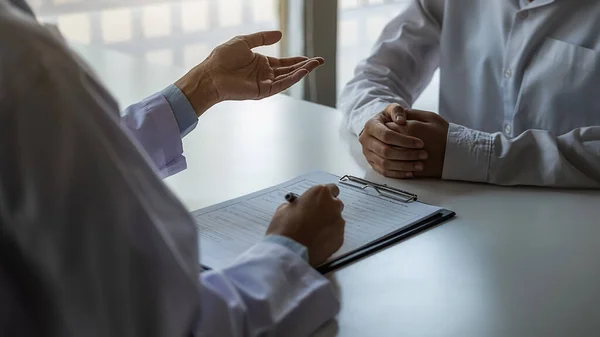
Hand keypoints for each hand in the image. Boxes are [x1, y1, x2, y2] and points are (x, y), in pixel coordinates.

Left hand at [175, 30, 323, 116]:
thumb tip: (280, 34)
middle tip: (320, 62)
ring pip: (288, 78)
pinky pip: (281, 85)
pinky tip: (302, 72)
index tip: (311, 58)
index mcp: (261, 63)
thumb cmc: (223, 58)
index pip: (284, 63)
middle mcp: (265, 74)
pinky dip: (292, 79)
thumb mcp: (244, 41)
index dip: (298, 60)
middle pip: (290, 70)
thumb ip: (262, 38)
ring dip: (302, 72)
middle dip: (305, 66)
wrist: (211, 74)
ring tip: (315, 65)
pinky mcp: (262, 91)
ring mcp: (265, 83)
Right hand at [266, 184, 344, 266]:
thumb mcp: (285, 209)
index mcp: (320, 193)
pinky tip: (317, 242)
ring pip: (337, 220)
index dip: (325, 196)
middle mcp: (333, 205)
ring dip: (328, 223)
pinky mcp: (340, 238)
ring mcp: (339, 222)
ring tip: (315, 233)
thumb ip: (298, 204)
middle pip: (335, 204)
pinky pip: (336, 234)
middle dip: (327, 209)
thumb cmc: (285, 228)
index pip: (331, 189)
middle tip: (315, 217)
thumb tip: (300, 208)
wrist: (289, 252)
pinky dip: (329, 236)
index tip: (319, 201)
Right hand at [359, 103, 426, 178]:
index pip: (387, 135)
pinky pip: (384, 172)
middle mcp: (366, 141)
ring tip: (420, 165)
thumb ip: (397, 111)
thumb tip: (401, 120)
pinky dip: (398, 174)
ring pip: (385, 164)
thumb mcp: (392, 109)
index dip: (404, 140)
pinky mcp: (372, 163)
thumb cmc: (389, 118)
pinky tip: (411, 172)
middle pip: (386, 151)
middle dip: (407, 154)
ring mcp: (368, 153)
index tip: (421, 143)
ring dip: (404, 166)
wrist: (380, 128)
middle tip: (423, 155)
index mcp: (370, 126)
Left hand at [386, 108, 449, 177]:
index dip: (387, 127)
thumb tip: (398, 115)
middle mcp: (405, 145)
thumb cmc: (445, 134)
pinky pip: (395, 170)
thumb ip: (411, 114)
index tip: (392, 128)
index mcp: (408, 129)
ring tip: (396, 152)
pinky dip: (394, 167)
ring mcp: (407, 160)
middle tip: (392, 141)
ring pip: (387, 158)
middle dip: (386, 142)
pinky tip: (401, 162)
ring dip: (389, 155)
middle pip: (385, 143)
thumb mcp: (430, 117)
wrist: (458, 154)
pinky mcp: (411, 171)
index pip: (387, 127)